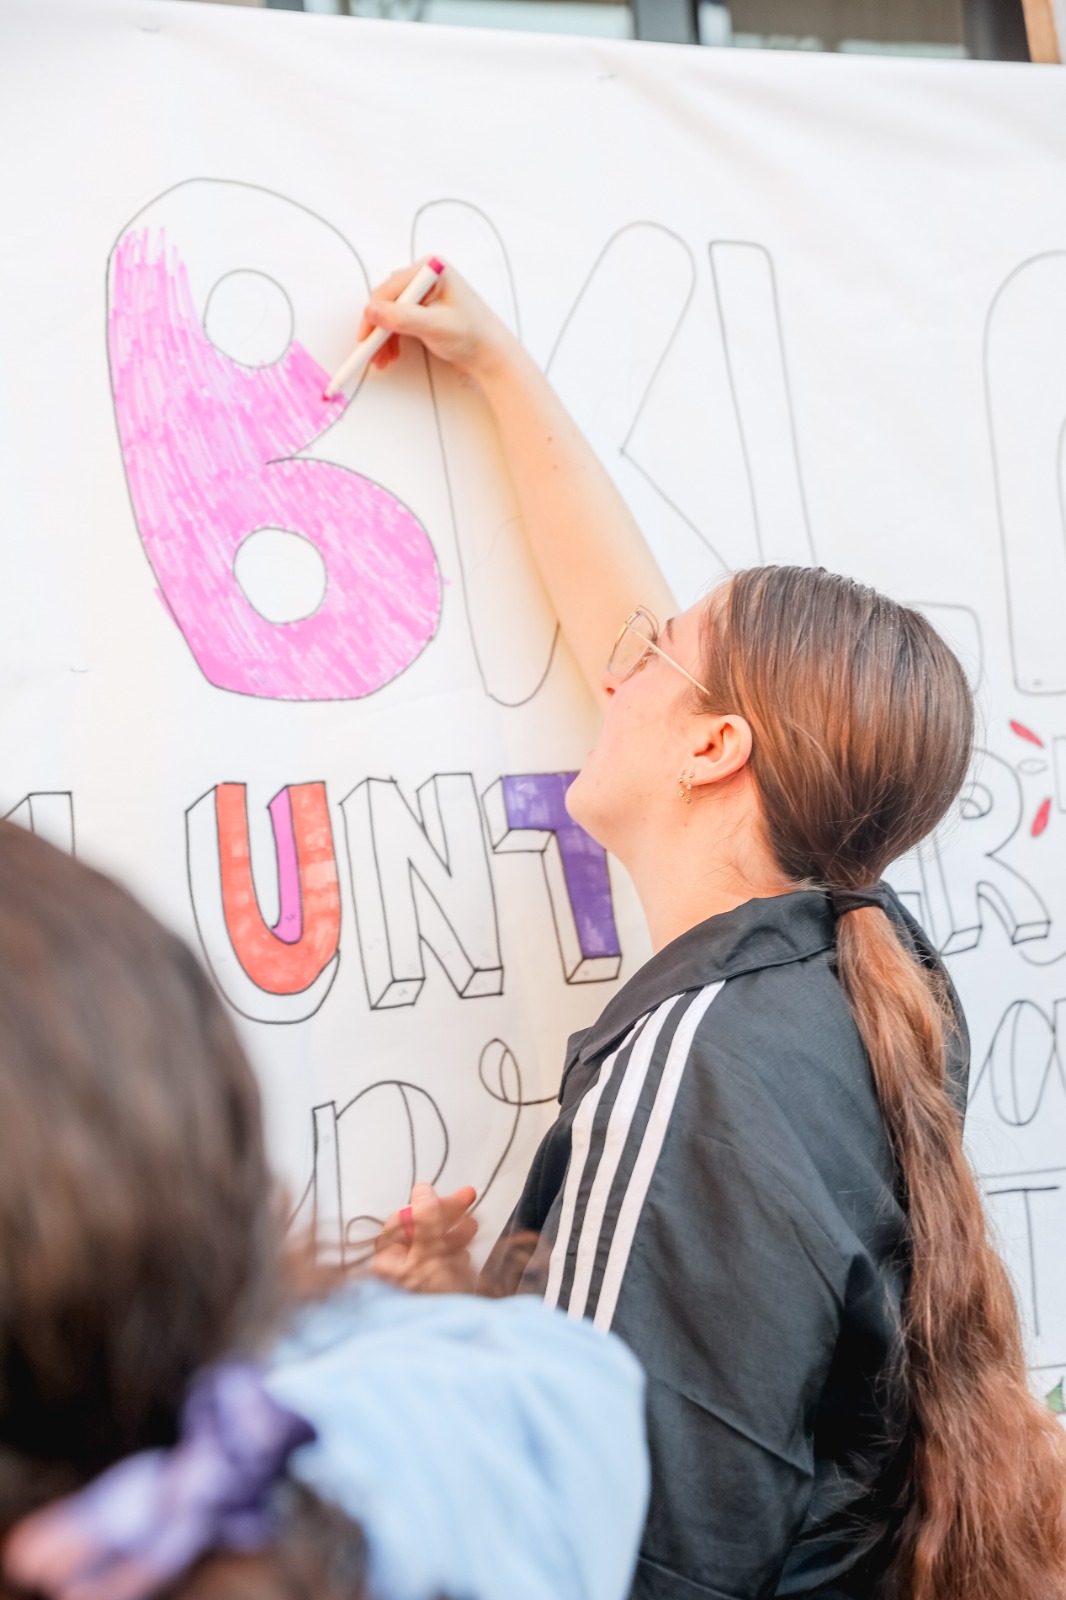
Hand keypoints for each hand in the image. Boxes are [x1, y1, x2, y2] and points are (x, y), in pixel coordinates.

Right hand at [358, 260, 518, 380]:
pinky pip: (399, 320)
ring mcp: (425, 293)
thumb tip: (372, 311)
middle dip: (378, 330)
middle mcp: (426, 277)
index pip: (389, 290)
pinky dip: (393, 338)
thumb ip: (401, 317)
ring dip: (384, 337)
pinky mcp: (425, 309)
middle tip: (372, 353)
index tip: (365, 339)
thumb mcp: (434, 326)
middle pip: (387, 301)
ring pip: (391, 313)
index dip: (373, 316)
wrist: (491, 355)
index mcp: (431, 270)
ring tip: (383, 359)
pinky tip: (391, 353)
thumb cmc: (473, 336)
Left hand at [373, 1182, 478, 1293]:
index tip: (450, 1194)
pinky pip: (444, 1264)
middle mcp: (399, 1269)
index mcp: (388, 1260)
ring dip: (455, 1232)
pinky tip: (465, 1254)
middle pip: (421, 1230)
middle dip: (446, 1214)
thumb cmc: (433, 1302)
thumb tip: (422, 1190)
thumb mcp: (430, 1257)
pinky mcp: (436, 1290)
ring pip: (436, 1246)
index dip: (427, 1204)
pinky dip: (456, 1254)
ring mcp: (419, 1280)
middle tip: (469, 1196)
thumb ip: (426, 1222)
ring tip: (472, 1225)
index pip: (404, 1219)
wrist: (449, 1345)